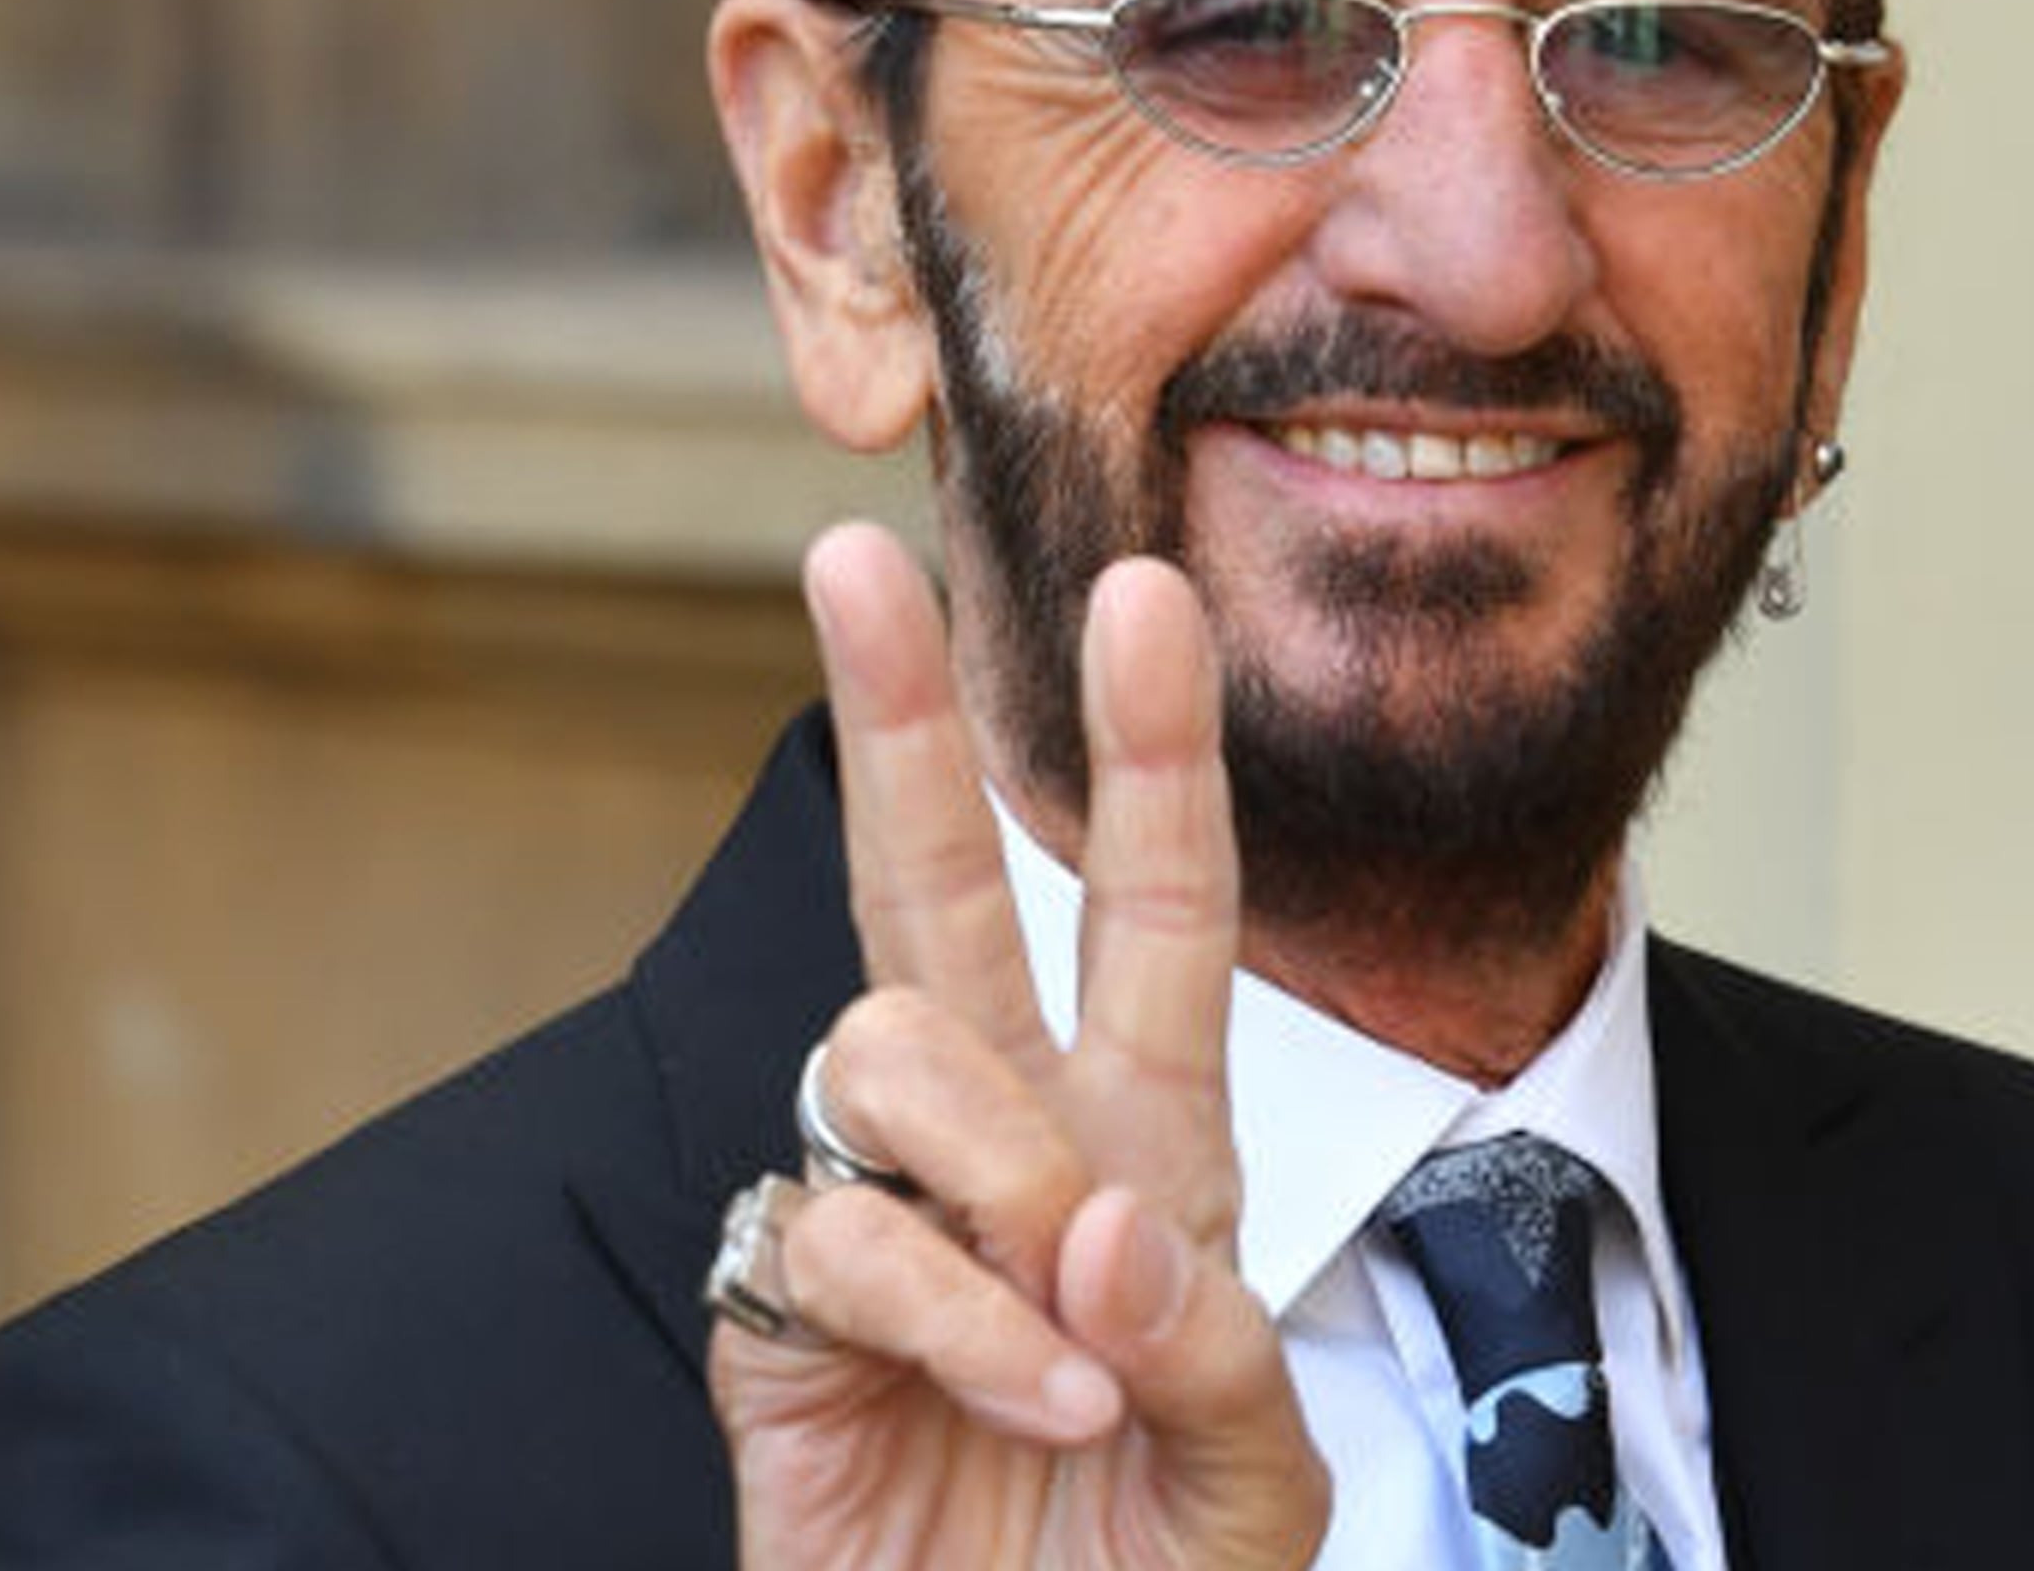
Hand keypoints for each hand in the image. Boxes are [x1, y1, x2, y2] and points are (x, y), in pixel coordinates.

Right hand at [707, 523, 1327, 1569]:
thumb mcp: (1254, 1481)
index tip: (1145, 592)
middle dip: (897, 722)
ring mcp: (886, 1220)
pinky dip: (956, 1314)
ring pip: (888, 1041)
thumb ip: (1214, 1345)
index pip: (1155, 915)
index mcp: (1152, 1150)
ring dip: (1002, 1167)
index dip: (1152, 756)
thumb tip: (1109, 1217)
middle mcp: (1013, 1151)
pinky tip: (1030, 1401)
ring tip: (1081, 1340)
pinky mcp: (779, 1317)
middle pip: (939, 889)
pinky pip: (842, 1227)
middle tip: (847, 556)